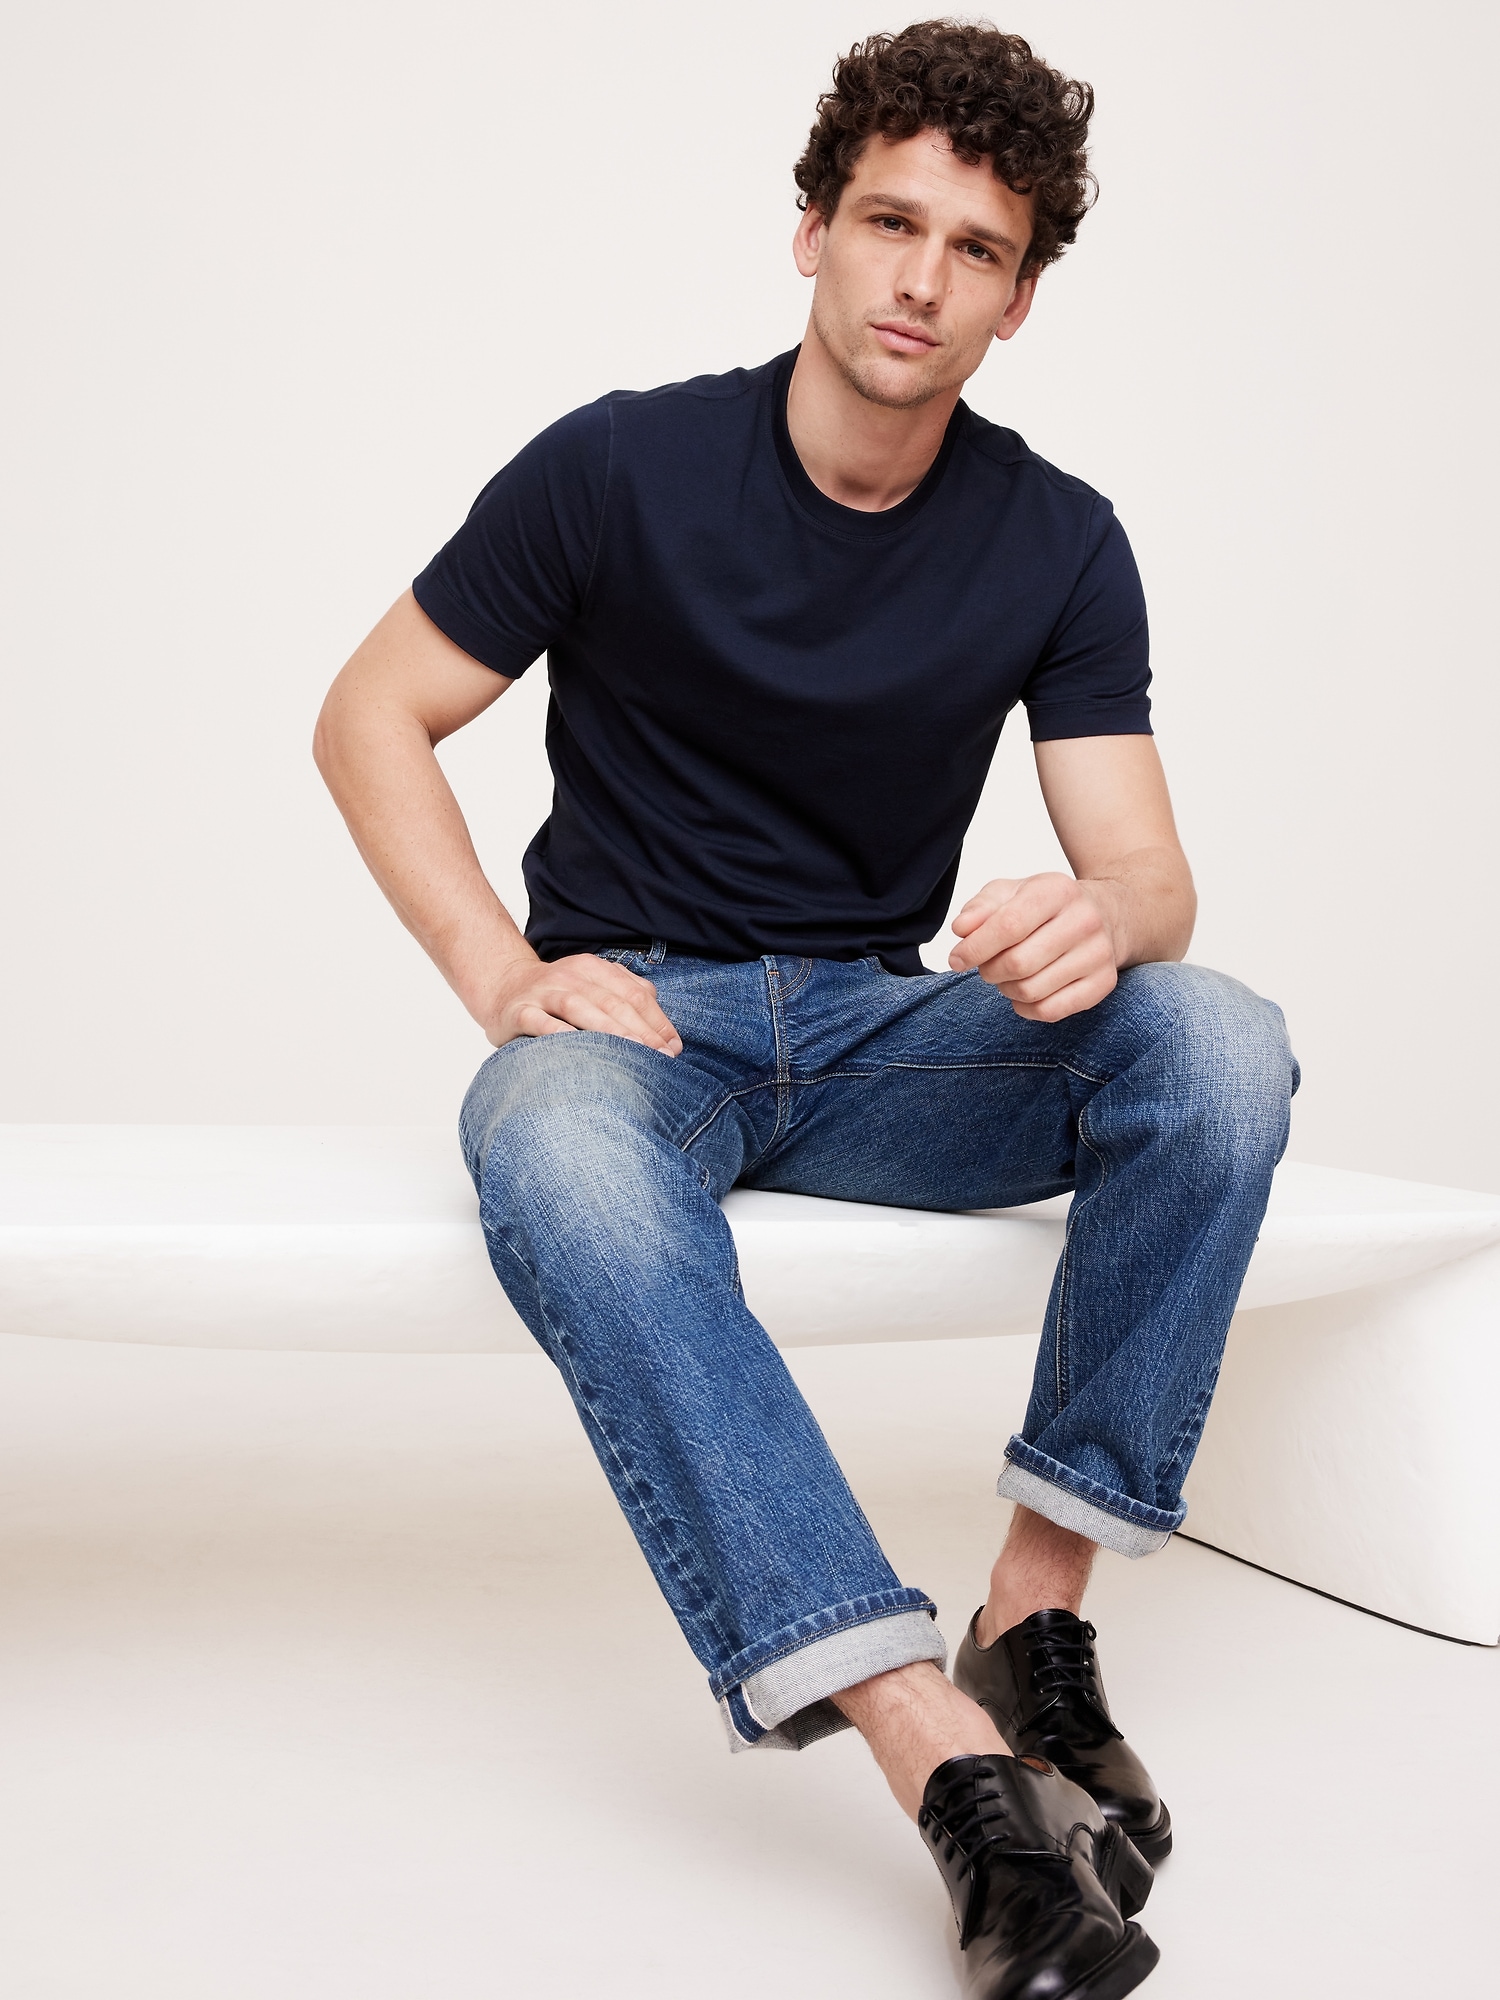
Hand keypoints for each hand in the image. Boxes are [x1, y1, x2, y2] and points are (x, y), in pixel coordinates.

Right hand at [484, 953, 682, 1055]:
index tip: (673, 1048)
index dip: (656, 1020)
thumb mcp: (595, 988)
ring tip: (633, 1051)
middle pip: (612, 1002)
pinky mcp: (519, 1011)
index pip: (633, 994)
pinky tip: (579, 1048)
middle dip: (640, 1030)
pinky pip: (542, 1023)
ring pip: (580, 1008)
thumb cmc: (559, 997)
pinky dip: (560, 1034)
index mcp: (594, 969)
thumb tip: (668, 1036)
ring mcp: (543, 992)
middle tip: (660, 1057)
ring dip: (609, 1030)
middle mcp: (570, 976)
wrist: (503, 988)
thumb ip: (629, 1000)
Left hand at [948, 873, 1123, 1021]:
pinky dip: (1026, 1008)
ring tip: (1008, 975)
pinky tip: (1025, 992)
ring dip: (1007, 989)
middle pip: (1018, 964)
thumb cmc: (1047, 905)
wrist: (1105, 913)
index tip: (957, 959)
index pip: (1008, 926)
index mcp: (1057, 891)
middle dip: (989, 971)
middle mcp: (1084, 921)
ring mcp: (1098, 954)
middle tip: (987, 966)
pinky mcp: (1103, 983)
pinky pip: (1050, 1011)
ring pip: (1031, 991)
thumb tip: (962, 930)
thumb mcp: (1010, 893)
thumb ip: (980, 908)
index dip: (975, 948)